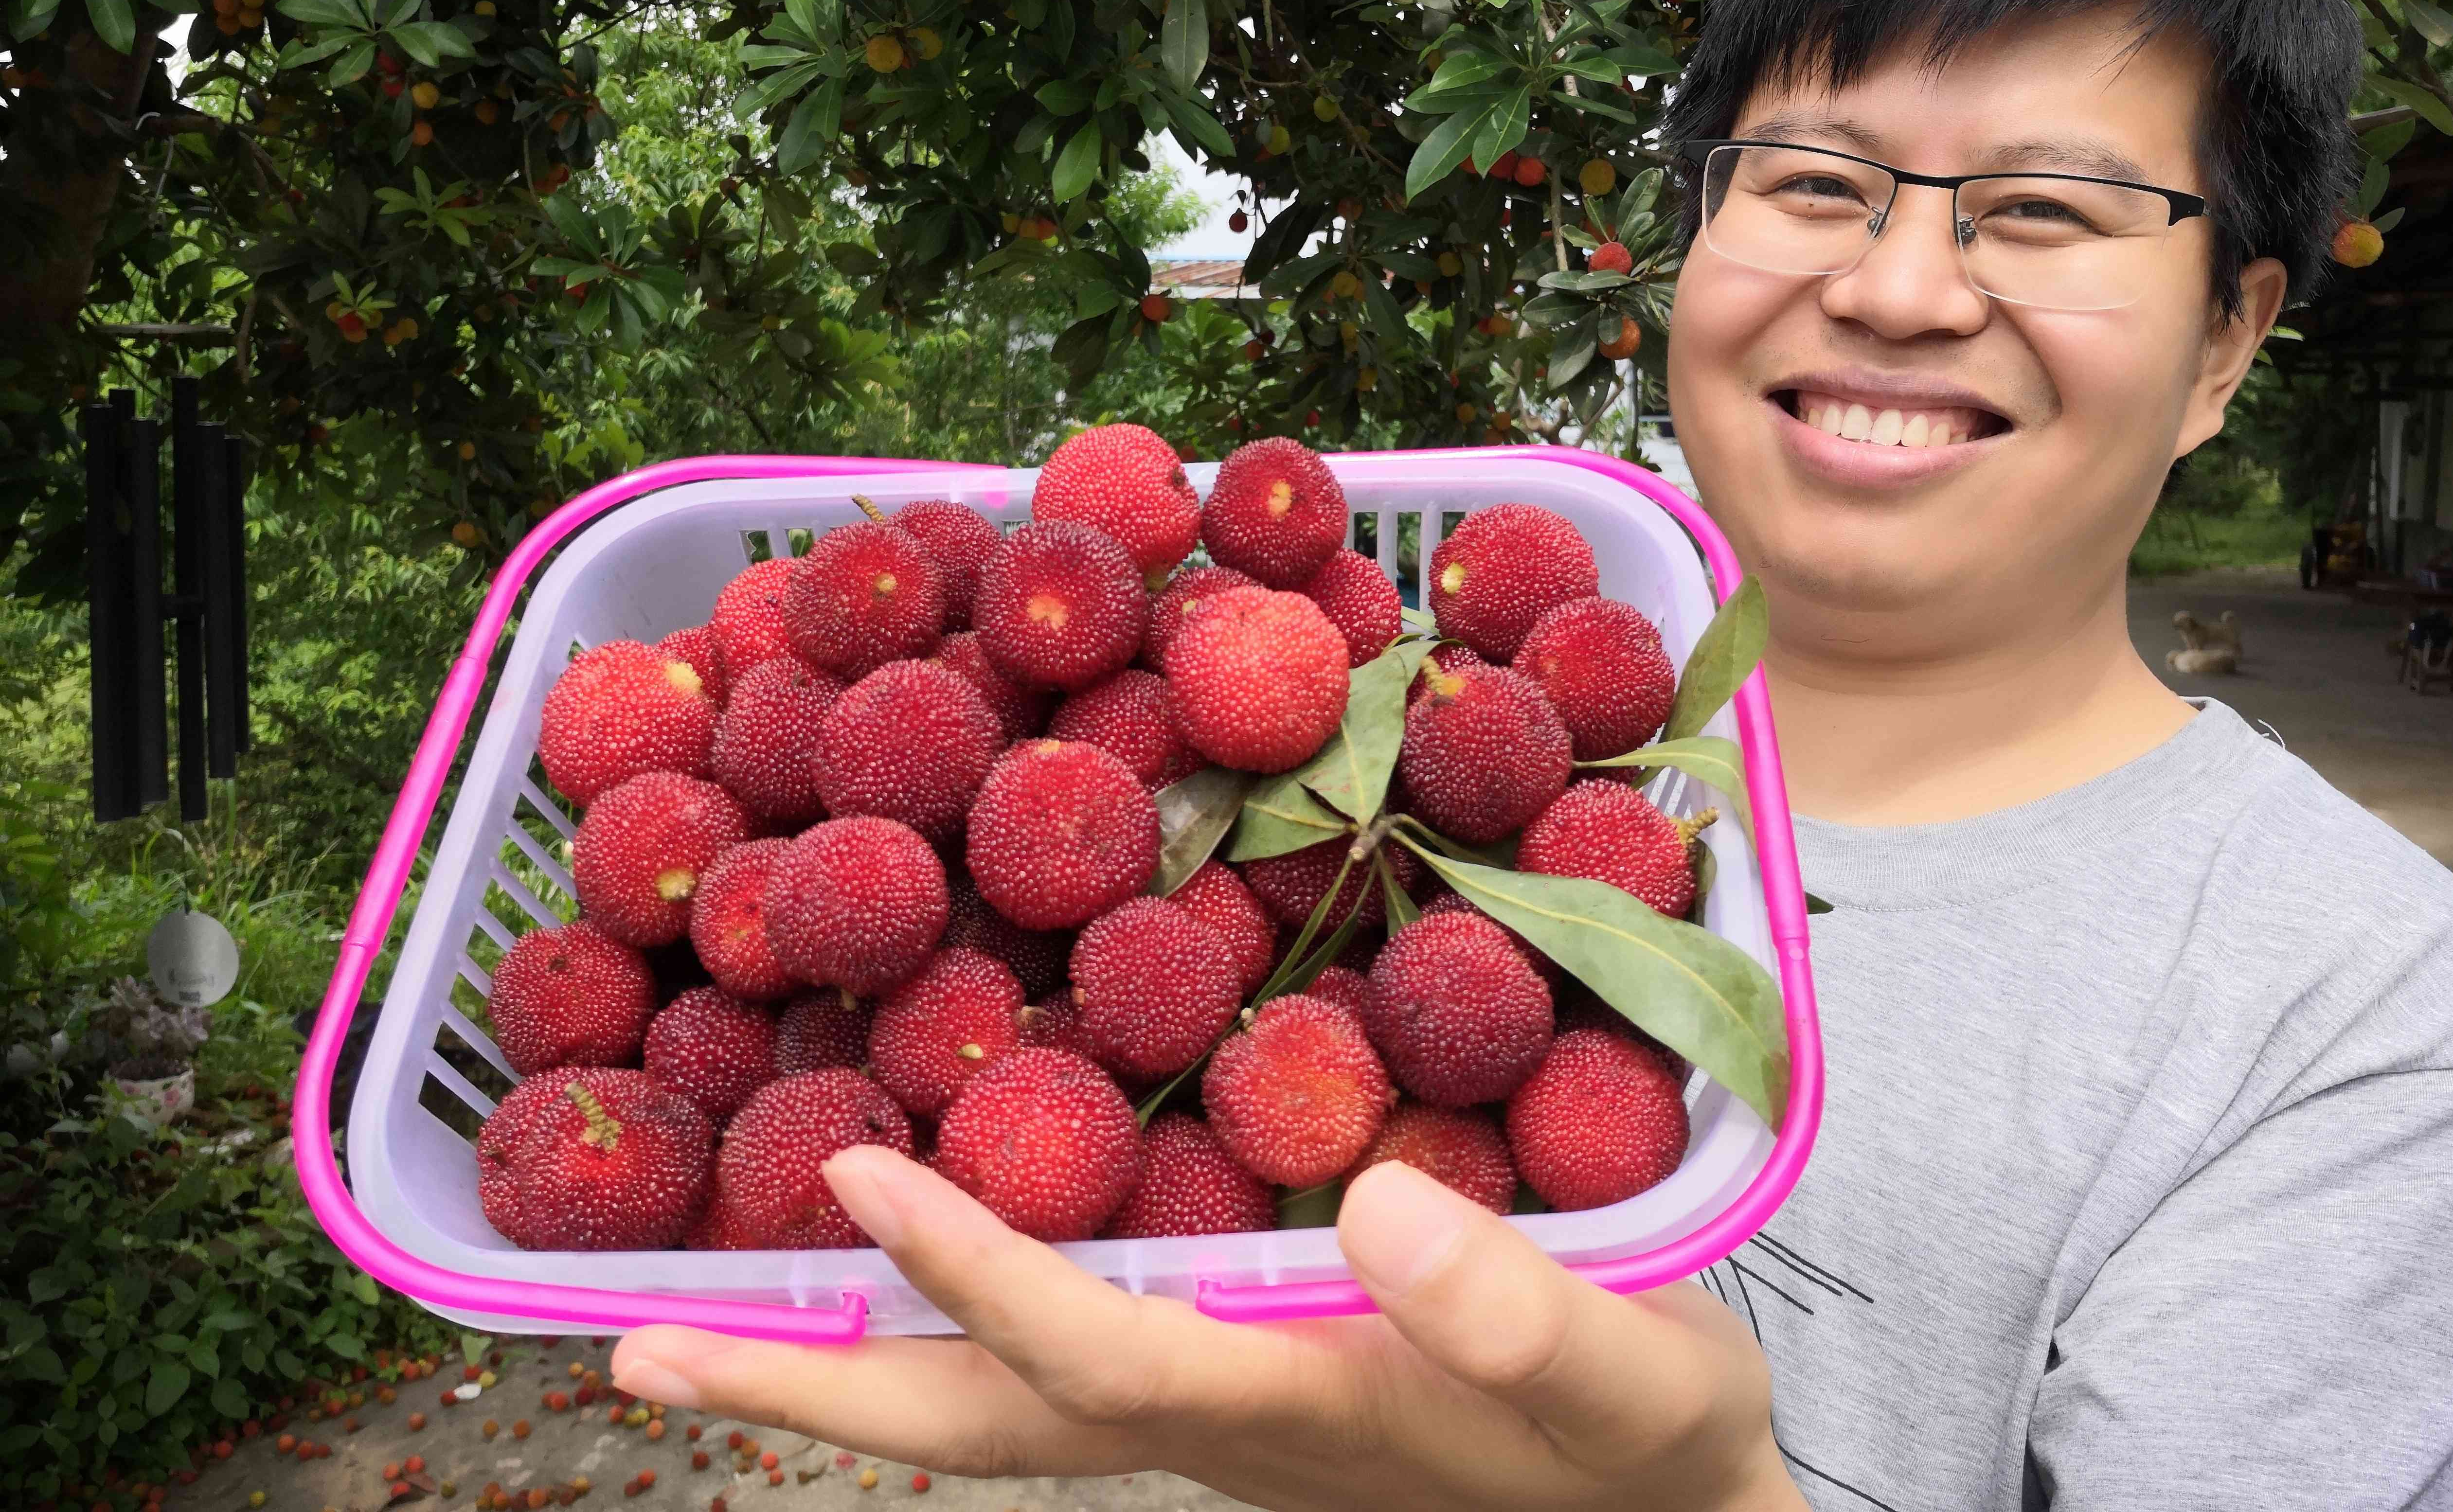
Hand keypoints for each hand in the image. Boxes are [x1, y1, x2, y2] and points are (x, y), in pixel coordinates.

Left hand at [610, 1148, 1801, 1510]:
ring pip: (990, 1395)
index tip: (855, 1174)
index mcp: (1284, 1406)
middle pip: (973, 1422)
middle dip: (808, 1386)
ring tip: (692, 1313)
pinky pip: (1051, 1343)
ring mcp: (1207, 1400)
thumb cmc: (1647, 1451)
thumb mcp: (1638, 1379)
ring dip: (845, 1354)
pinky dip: (951, 1304)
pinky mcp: (1230, 1370)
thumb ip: (1526, 1314)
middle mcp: (1209, 1411)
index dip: (974, 1269)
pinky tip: (911, 1238)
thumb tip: (1376, 1203)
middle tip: (632, 1353)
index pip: (1091, 1353)